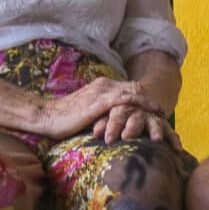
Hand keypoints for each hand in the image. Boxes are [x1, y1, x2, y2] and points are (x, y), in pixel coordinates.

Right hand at [38, 77, 164, 139]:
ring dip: (149, 103)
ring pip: (133, 93)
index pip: (128, 89)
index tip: (154, 109)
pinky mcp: (100, 102)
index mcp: (101, 86)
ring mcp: (102, 92)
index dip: (142, 98)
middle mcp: (104, 85)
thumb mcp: (88, 114)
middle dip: (149, 100)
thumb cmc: (64, 119)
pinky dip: (140, 105)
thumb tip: (112, 124)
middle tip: (163, 112)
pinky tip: (150, 113)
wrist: (46, 117)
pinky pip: (125, 100)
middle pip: (134, 89)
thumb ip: (101, 114)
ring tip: (161, 113)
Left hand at [93, 105, 182, 148]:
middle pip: (136, 117)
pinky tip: (177, 149)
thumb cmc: (114, 117)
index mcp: (121, 107)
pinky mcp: (161, 123)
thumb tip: (95, 133)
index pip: (116, 114)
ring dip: (155, 130)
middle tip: (128, 138)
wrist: (134, 103)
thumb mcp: (105, 118)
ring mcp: (151, 117)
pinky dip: (173, 139)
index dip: (112, 126)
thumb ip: (101, 124)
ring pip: (154, 121)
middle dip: (132, 127)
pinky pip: (169, 130)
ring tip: (156, 140)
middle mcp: (138, 111)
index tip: (108, 140)